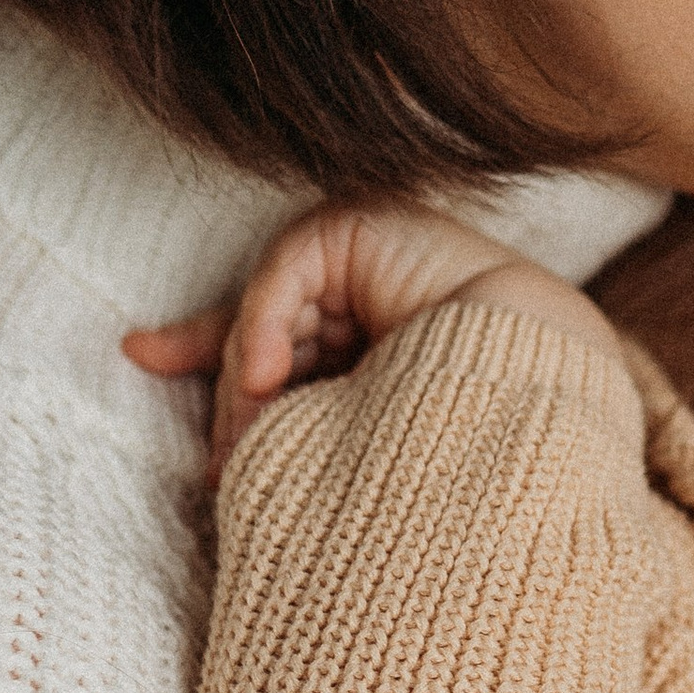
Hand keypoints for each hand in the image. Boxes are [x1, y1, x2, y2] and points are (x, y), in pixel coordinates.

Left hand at [121, 202, 610, 479]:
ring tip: (252, 440)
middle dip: (237, 403)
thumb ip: (275, 414)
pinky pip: (287, 276)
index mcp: (377, 351)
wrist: (531, 393)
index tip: (170, 414)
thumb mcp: (348, 430)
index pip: (275, 357)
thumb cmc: (458, 426)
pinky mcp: (361, 228)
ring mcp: (365, 260)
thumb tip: (162, 381)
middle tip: (226, 464)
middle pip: (265, 341)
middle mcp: (367, 300)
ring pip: (270, 315)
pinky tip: (270, 379)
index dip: (220, 383)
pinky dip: (266, 328)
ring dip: (250, 381)